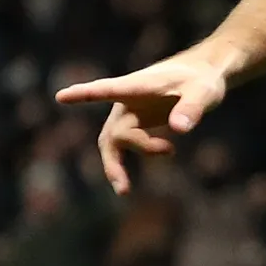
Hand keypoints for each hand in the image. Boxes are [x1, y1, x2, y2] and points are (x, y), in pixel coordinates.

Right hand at [54, 56, 228, 194]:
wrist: (202, 75)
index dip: (86, 94)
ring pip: (114, 140)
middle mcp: (127, 100)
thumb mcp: (204, 91)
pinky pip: (123, 144)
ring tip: (123, 191)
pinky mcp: (137, 123)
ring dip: (115, 164)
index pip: (109, 89)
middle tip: (125, 188)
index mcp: (140, 86)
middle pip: (116, 131)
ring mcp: (130, 112)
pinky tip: (125, 184)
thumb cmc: (202, 79)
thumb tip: (178, 130)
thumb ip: (192, 108)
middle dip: (119, 156)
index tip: (61, 96)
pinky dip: (122, 162)